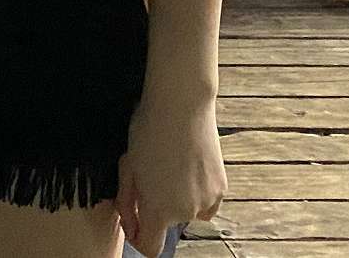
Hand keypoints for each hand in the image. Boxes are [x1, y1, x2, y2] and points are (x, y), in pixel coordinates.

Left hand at [117, 93, 224, 255]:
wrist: (182, 105)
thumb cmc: (149, 131)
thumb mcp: (127, 166)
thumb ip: (126, 202)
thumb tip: (130, 224)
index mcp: (158, 210)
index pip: (150, 247)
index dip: (138, 237)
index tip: (133, 220)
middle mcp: (185, 212)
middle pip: (167, 223)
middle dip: (156, 205)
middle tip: (149, 172)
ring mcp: (206, 201)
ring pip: (187, 211)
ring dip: (177, 198)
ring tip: (170, 165)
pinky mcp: (221, 189)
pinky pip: (206, 203)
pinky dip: (197, 193)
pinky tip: (188, 169)